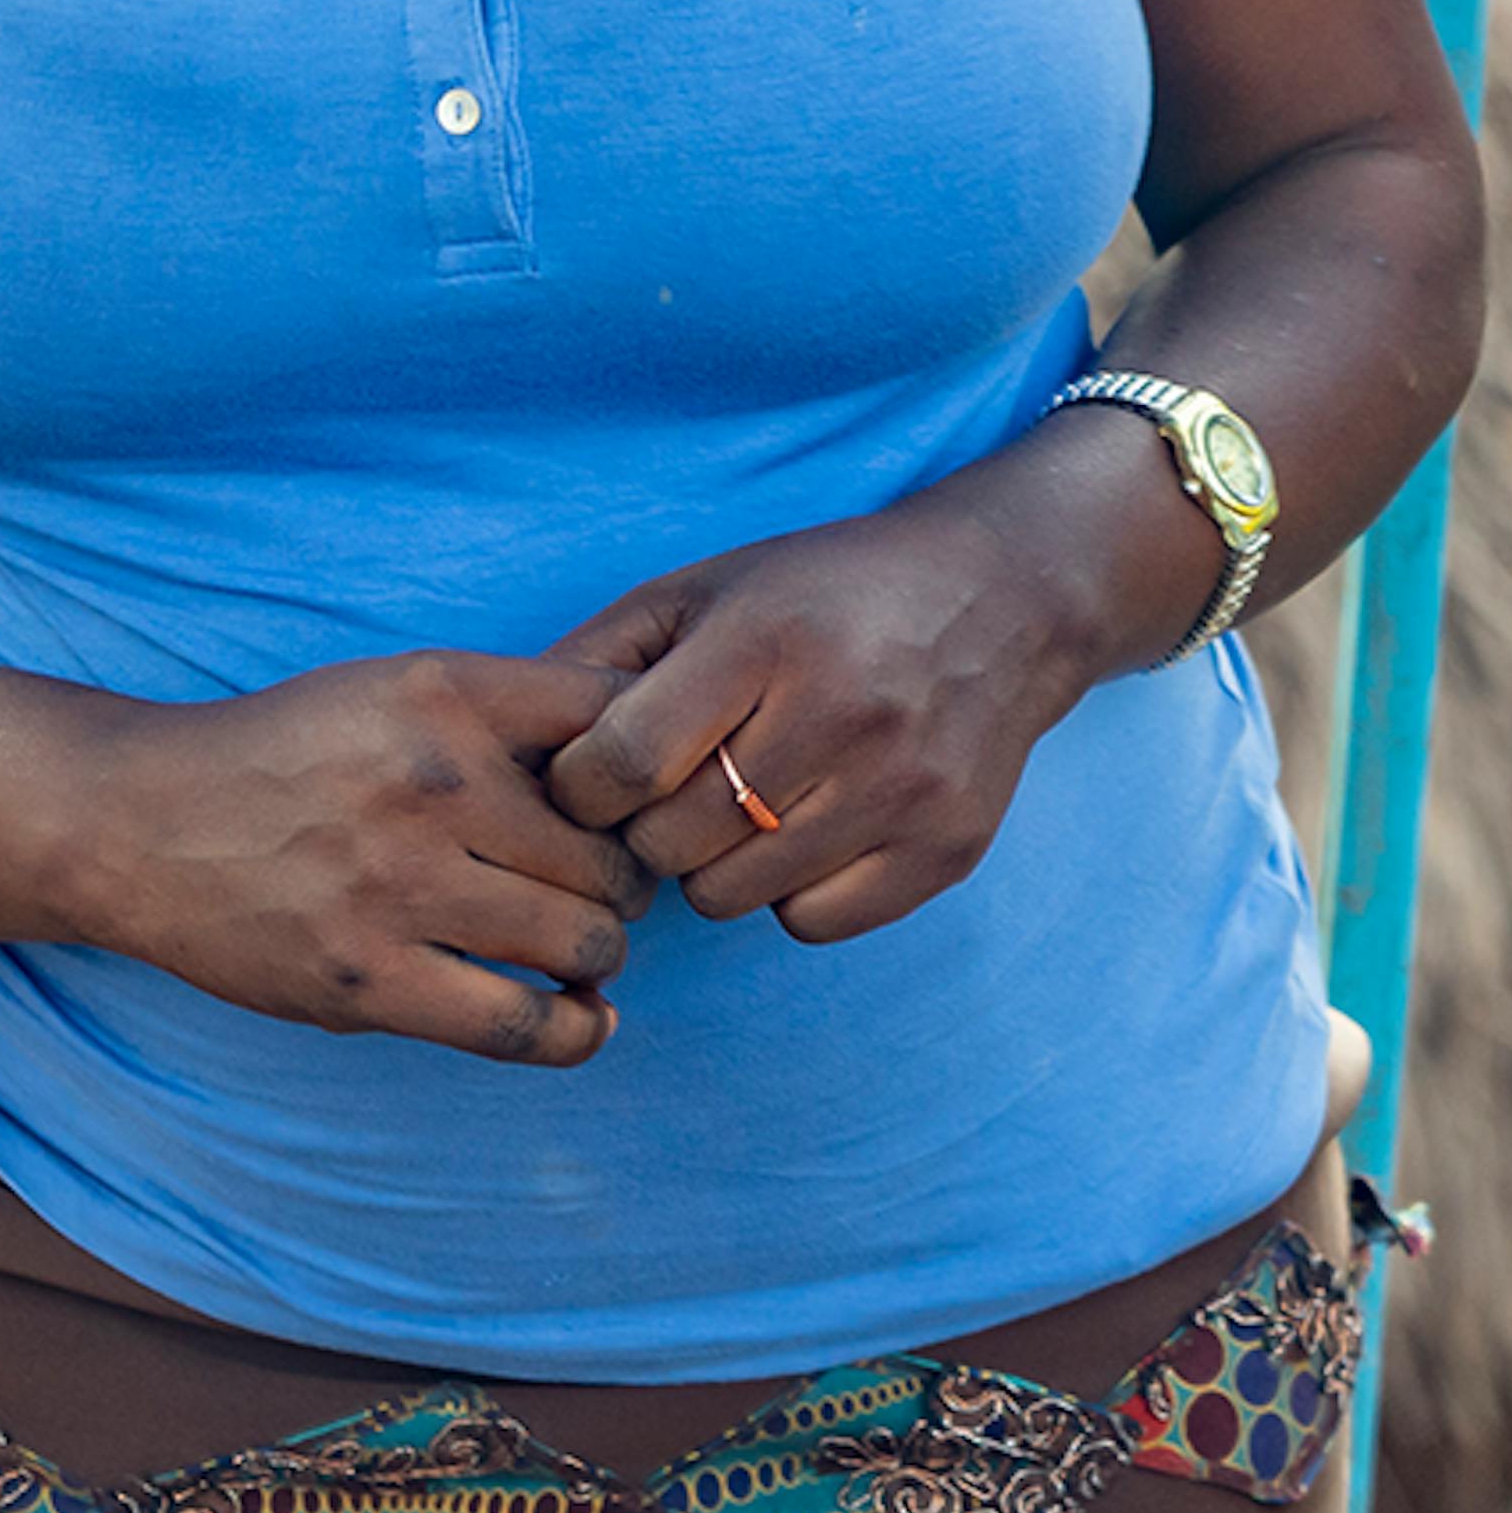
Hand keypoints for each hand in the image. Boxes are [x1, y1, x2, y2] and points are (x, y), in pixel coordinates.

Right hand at [72, 651, 653, 1065]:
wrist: (146, 821)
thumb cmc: (288, 753)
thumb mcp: (390, 688)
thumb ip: (503, 717)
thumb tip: (644, 768)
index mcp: (441, 691)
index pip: (612, 720)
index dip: (650, 771)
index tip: (638, 804)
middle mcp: (430, 779)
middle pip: (612, 852)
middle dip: (622, 879)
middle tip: (599, 889)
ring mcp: (399, 884)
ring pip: (585, 940)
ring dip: (596, 953)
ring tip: (574, 946)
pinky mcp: (370, 980)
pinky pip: (525, 1027)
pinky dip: (576, 1030)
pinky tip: (581, 1016)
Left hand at [540, 496, 1099, 946]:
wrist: (999, 600)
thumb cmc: (820, 592)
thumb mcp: (704, 587)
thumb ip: (601, 653)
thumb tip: (512, 738)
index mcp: (764, 639)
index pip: (626, 762)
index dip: (580, 788)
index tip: (584, 780)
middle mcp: (840, 714)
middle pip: (672, 841)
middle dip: (638, 830)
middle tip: (656, 797)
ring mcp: (902, 789)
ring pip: (734, 894)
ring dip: (707, 866)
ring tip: (728, 808)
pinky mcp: (947, 849)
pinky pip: (812, 925)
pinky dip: (784, 895)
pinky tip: (798, 832)